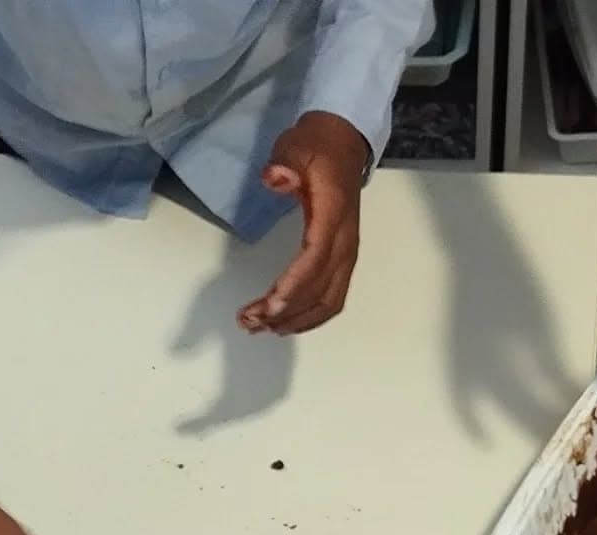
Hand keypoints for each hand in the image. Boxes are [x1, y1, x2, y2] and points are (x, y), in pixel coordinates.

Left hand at [237, 111, 365, 335]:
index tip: (268, 306)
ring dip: (296, 321)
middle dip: (285, 311)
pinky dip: (309, 317)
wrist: (344, 143)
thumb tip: (276, 178)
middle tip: (250, 321)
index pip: (315, 260)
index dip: (293, 287)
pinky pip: (331, 299)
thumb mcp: (297, 146)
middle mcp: (345, 243)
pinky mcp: (343, 262)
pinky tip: (285, 323)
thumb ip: (286, 163)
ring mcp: (347, 255)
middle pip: (319, 290)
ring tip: (262, 328)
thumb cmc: (317, 147)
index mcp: (333, 216)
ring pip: (327, 302)